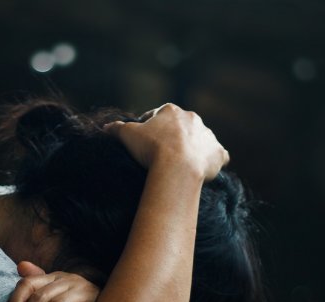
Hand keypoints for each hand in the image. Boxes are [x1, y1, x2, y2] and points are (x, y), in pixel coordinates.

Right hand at [102, 103, 229, 180]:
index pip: (158, 115)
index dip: (149, 126)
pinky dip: (214, 160)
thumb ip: (117, 128)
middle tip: (163, 153)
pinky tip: (208, 167)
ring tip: (183, 163)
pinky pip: (219, 155)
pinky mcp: (218, 153)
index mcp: (171, 111)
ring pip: (201, 139)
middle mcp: (192, 119)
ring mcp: (207, 136)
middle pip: (181, 126)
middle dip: (173, 136)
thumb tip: (106, 127)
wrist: (177, 168)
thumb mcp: (128, 135)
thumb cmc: (151, 149)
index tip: (144, 139)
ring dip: (194, 147)